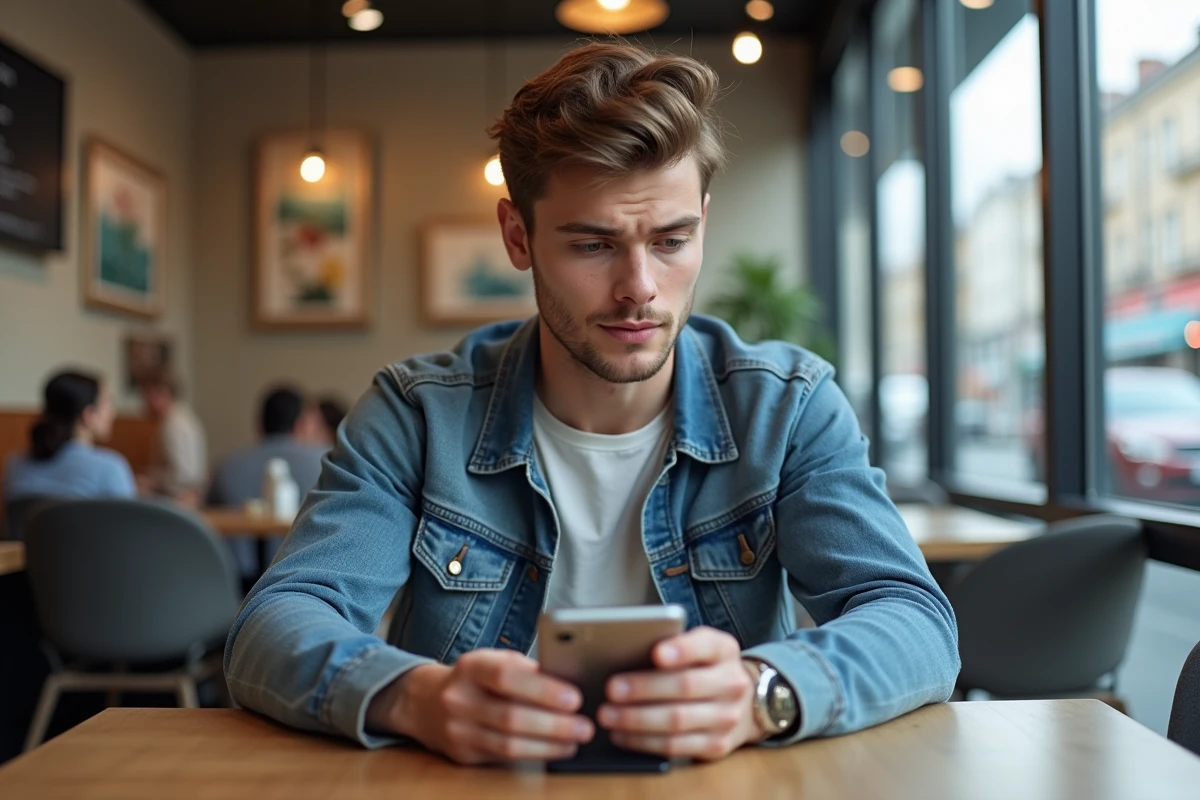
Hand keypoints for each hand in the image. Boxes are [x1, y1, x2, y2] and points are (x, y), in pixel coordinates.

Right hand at [367, 649, 594, 764]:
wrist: (424, 702)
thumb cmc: (475, 678)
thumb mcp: (495, 662)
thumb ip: (527, 670)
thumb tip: (570, 683)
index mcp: (471, 667)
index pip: (506, 677)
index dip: (542, 689)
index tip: (574, 697)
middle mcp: (459, 699)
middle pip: (510, 716)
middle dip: (554, 724)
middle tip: (586, 725)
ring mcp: (457, 730)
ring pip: (507, 744)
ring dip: (548, 745)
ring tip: (576, 740)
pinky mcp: (462, 755)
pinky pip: (502, 759)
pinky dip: (534, 755)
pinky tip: (556, 749)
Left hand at [597, 626, 765, 760]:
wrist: (745, 703)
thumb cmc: (705, 668)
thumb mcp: (699, 647)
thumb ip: (672, 644)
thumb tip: (625, 649)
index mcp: (724, 650)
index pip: (705, 645)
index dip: (681, 650)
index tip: (656, 653)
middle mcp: (731, 683)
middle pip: (685, 686)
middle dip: (644, 688)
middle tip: (611, 689)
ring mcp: (727, 717)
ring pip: (677, 721)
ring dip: (636, 720)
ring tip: (607, 715)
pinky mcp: (717, 746)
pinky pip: (675, 747)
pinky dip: (643, 742)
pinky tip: (622, 735)